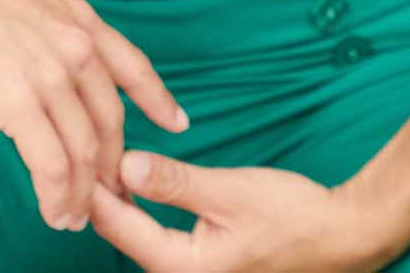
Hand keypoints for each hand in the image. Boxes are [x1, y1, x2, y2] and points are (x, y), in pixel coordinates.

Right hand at [0, 0, 188, 230]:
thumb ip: (48, 31)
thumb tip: (49, 66)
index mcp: (79, 17)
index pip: (134, 66)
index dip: (159, 99)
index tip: (176, 122)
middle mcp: (76, 46)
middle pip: (111, 123)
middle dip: (114, 167)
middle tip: (113, 196)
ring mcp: (52, 75)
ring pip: (85, 153)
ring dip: (85, 195)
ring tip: (75, 218)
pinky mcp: (19, 103)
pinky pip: (52, 166)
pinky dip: (57, 198)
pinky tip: (54, 212)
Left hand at [88, 150, 383, 272]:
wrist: (340, 238)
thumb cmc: (290, 215)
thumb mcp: (229, 191)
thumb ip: (175, 182)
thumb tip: (125, 166)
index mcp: (184, 268)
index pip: (118, 225)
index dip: (90, 187)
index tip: (68, 151)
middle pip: (122, 235)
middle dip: (99, 195)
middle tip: (75, 149)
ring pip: (138, 237)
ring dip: (118, 203)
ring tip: (96, 161)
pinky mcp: (201, 267)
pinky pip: (156, 239)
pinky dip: (139, 212)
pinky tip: (131, 183)